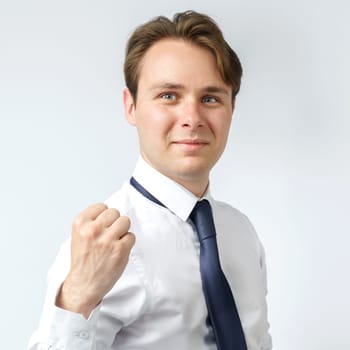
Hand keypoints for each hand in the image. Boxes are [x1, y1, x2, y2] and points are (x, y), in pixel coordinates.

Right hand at [56, 203, 134, 317]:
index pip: (101, 206)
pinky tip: (118, 250)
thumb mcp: (79, 235)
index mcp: (80, 223)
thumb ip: (92, 221)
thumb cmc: (83, 260)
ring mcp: (107, 239)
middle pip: (115, 212)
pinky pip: (131, 236)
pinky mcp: (120, 249)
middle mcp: (93, 229)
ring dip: (122, 230)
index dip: (103, 216)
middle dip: (114, 222)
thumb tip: (111, 211)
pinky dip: (127, 243)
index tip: (101, 226)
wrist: (83, 284)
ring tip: (114, 241)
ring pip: (125, 221)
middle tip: (108, 235)